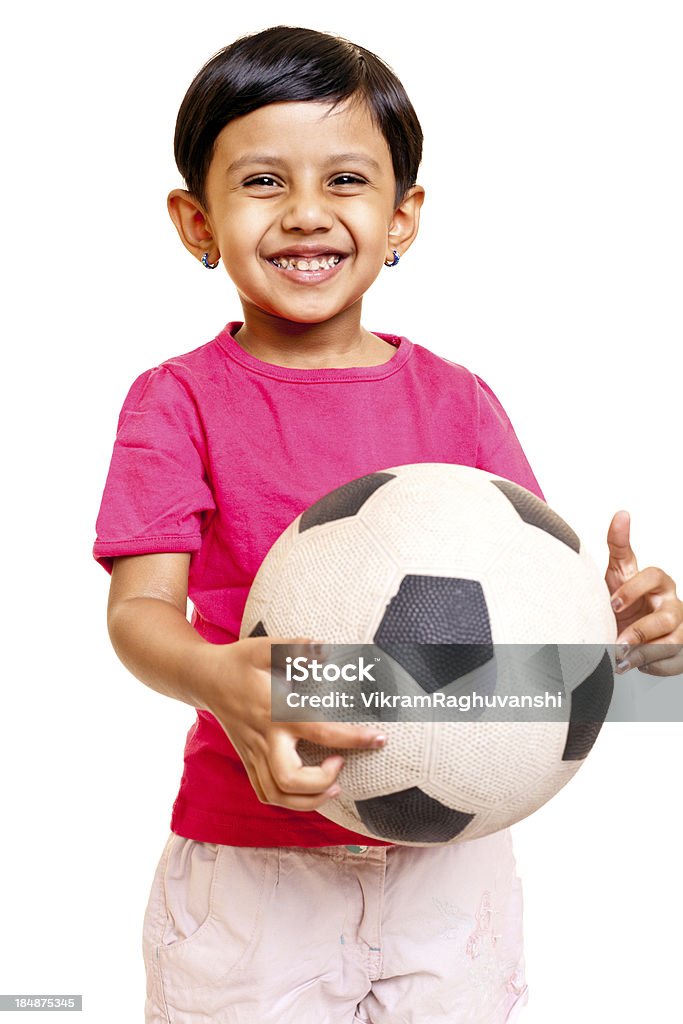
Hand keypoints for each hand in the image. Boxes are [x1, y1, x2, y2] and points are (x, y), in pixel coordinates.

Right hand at [206, 636, 386, 809]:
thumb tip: (324, 649)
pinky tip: (308, 788)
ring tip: (332, 784)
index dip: (354, 738)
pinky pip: (266, 793)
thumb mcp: (264, 646)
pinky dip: (290, 801)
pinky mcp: (247, 761)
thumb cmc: (239, 661)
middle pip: (290, 780)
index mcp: (275, 710)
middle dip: (322, 782)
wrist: (203, 678)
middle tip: (341, 762)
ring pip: (277, 796)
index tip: (379, 738)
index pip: (320, 731)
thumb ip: (295, 647)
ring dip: (309, 799)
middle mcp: (264, 738)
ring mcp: (253, 753)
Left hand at [605, 510, 682, 675]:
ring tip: (621, 659)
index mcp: (657, 581)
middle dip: (640, 631)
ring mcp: (680, 629)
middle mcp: (672, 604)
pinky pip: (674, 661)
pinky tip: (635, 666)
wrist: (627, 628)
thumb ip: (619, 545)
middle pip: (665, 617)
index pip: (653, 577)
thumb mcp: (618, 571)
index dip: (633, 589)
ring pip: (672, 642)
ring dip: (645, 653)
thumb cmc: (625, 597)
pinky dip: (653, 666)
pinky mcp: (680, 651)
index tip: (612, 603)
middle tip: (616, 642)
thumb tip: (621, 514)